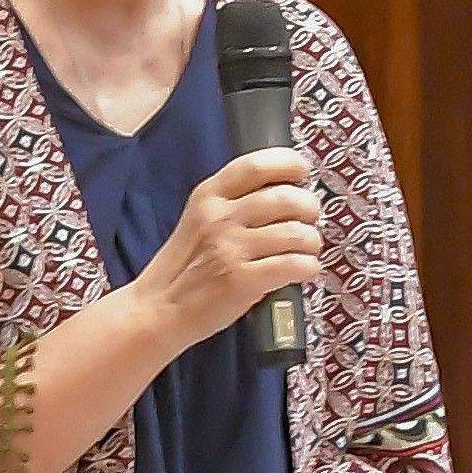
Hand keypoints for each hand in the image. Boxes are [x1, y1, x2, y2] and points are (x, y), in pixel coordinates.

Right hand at [137, 145, 318, 350]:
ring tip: (307, 249)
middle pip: (285, 198)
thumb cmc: (185, 266)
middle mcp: (220, 217)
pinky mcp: (243, 281)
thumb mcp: (199, 219)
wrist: (160, 309)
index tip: (303, 172)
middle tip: (310, 219)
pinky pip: (294, 265)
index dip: (289, 164)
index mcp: (209, 196)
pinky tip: (304, 270)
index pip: (256, 165)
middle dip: (309, 207)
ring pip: (296, 233)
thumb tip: (285, 191)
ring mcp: (231, 249)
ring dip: (311, 241)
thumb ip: (233, 202)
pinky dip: (309, 267)